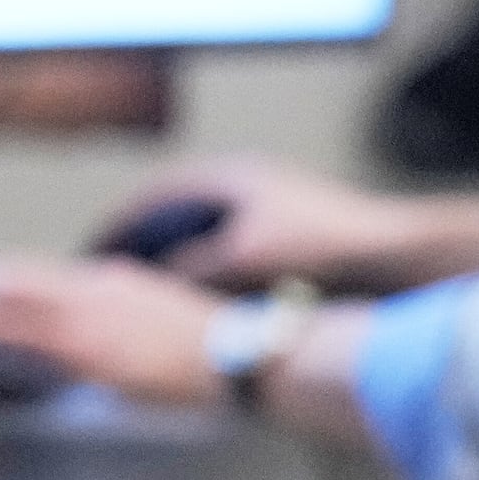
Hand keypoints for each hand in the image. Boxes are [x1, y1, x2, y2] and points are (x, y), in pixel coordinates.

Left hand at [0, 255, 223, 406]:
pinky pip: (25, 331)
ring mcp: (93, 315)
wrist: (244, 354)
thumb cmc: (213, 349)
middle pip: (17, 276)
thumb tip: (87, 344)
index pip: (40, 274)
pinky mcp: (92, 347)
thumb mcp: (157, 322)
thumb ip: (117, 322)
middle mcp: (98, 288)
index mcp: (114, 282)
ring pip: (12, 296)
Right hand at [99, 155, 437, 291]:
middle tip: (109, 277)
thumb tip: (154, 282)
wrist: (387, 254)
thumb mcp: (240, 257)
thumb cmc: (319, 246)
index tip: (90, 255)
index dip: (119, 227)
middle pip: (175, 214)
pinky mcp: (285, 234)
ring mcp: (267, 206)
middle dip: (141, 244)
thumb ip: (191, 267)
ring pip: (201, 234)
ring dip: (173, 260)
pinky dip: (204, 271)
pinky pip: (227, 250)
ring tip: (145, 294)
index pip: (155, 196)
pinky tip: (197, 301)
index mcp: (230, 177)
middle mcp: (245, 184)